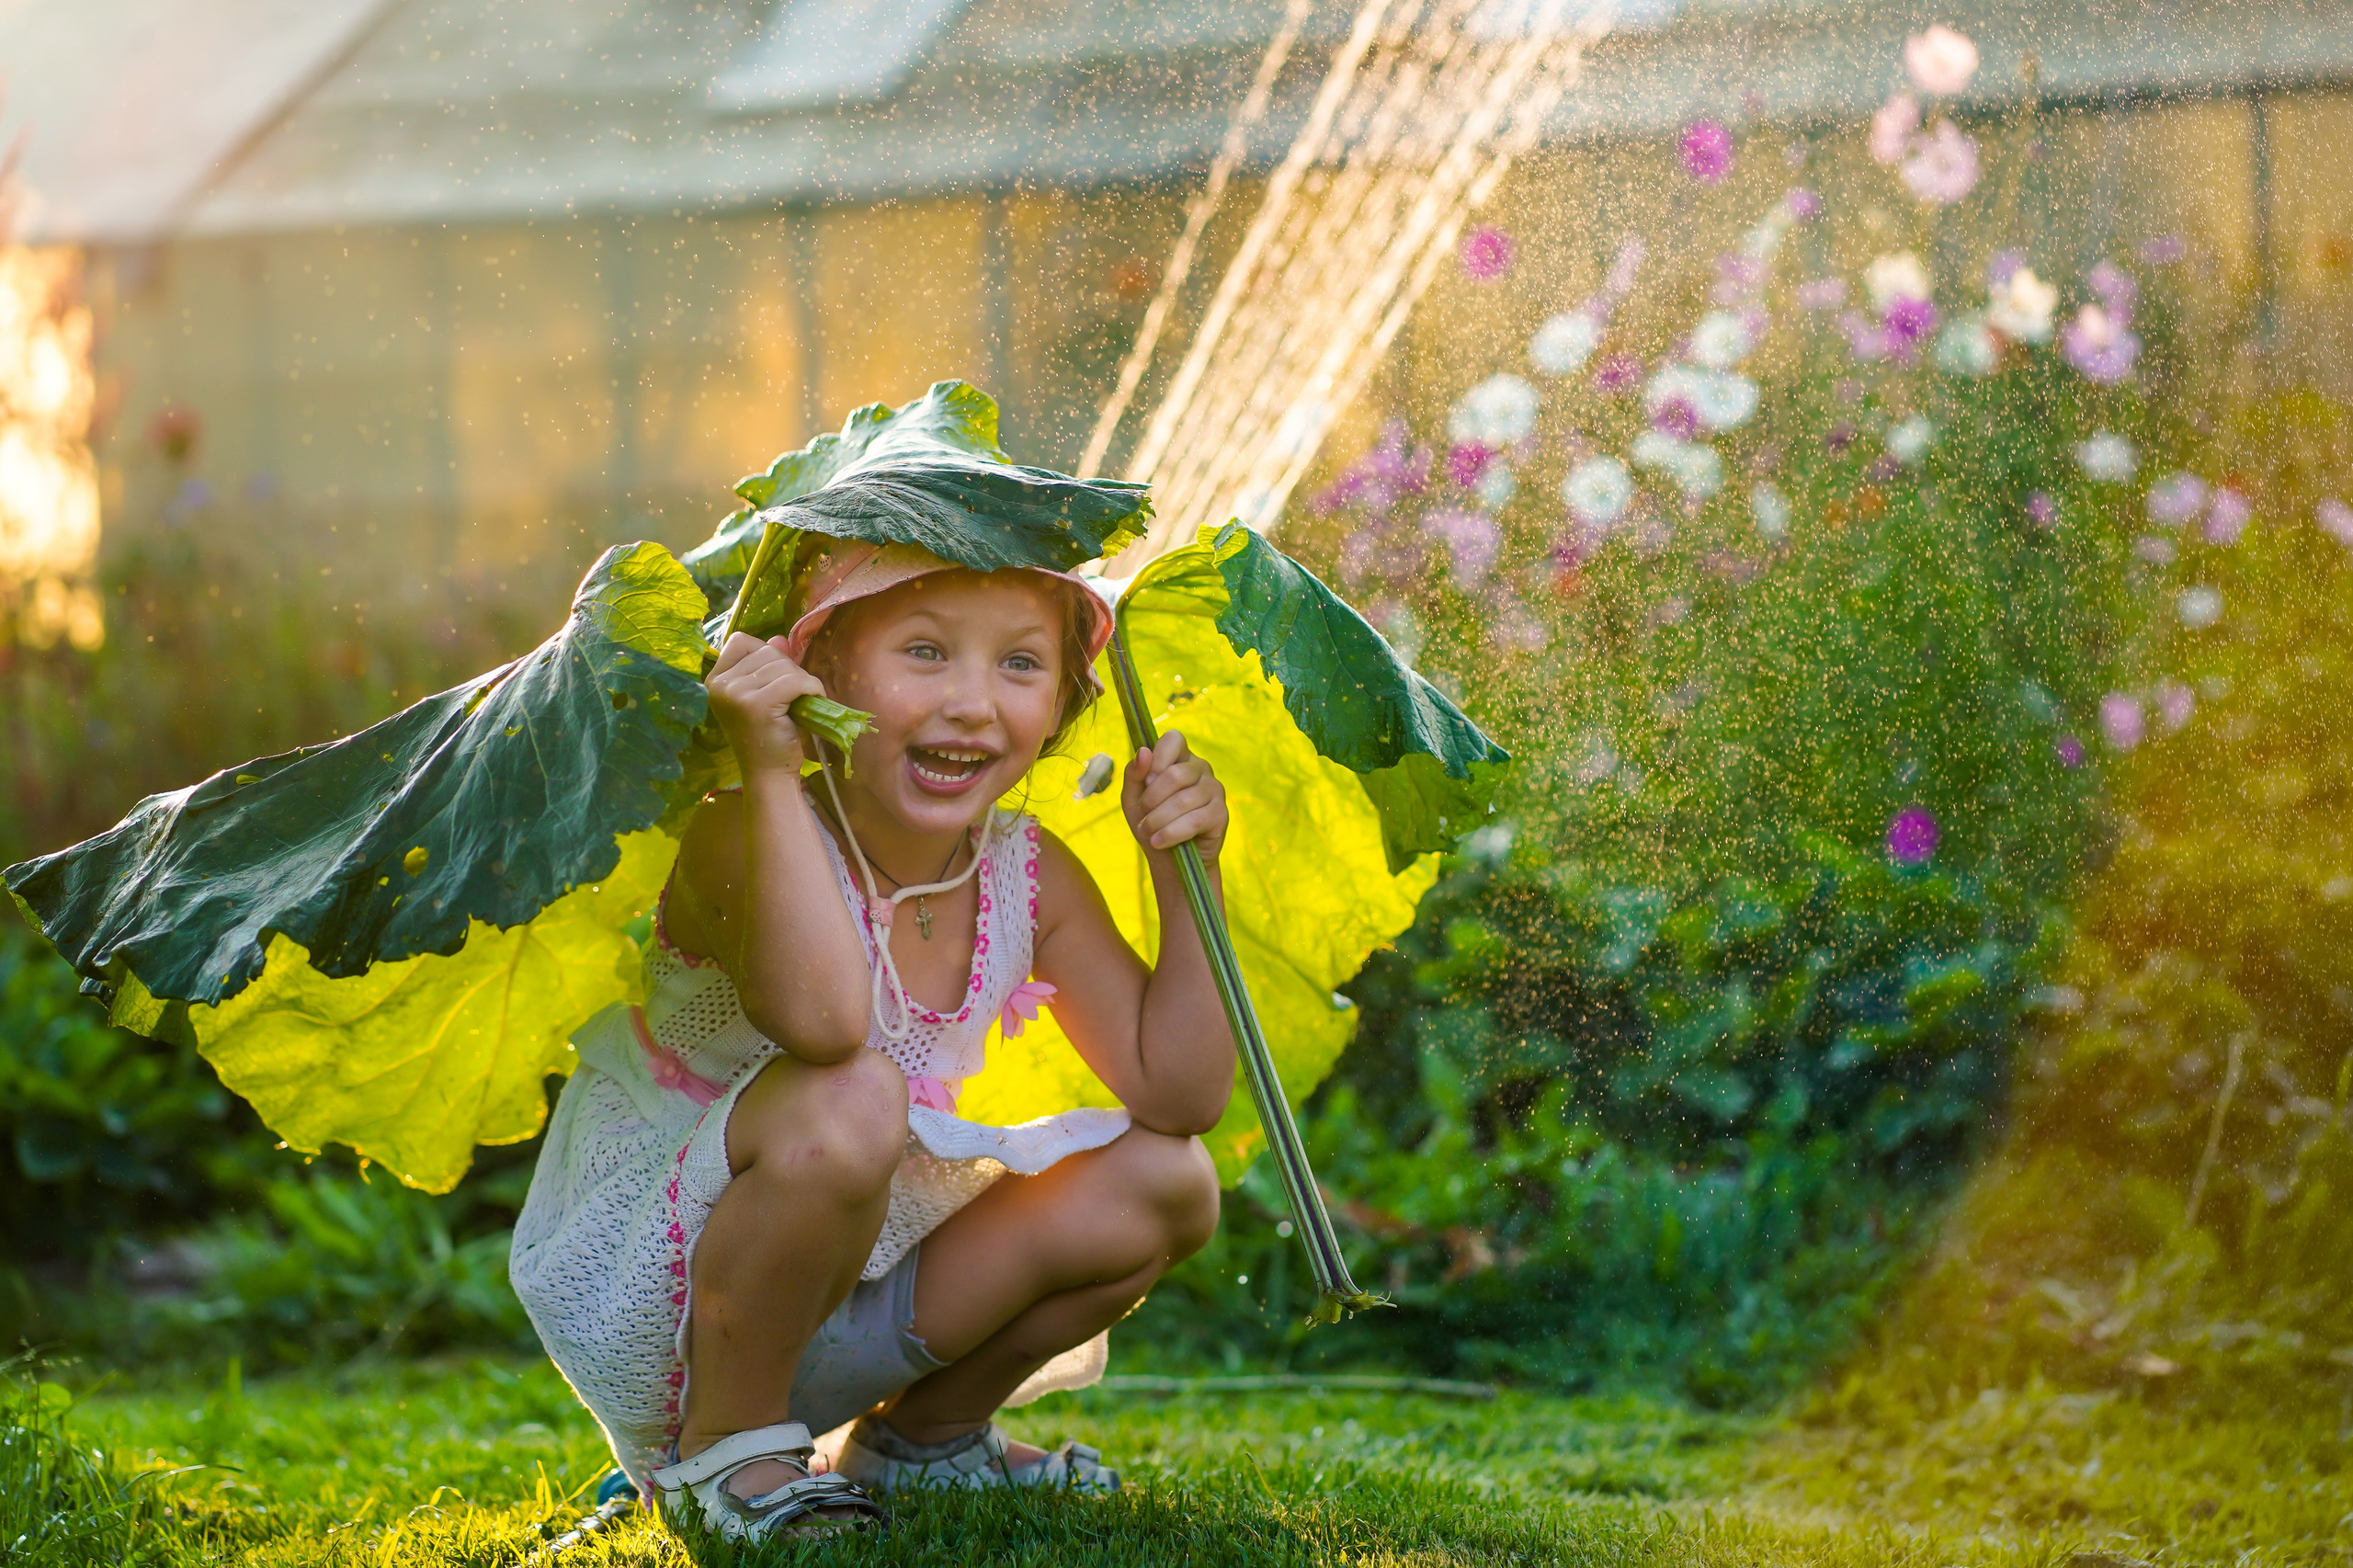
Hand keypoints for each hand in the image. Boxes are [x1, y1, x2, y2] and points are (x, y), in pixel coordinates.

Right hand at [707, 632, 828, 774]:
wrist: (768, 773)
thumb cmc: (767, 735)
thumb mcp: (763, 694)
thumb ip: (768, 664)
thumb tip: (779, 637)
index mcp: (714, 680)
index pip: (740, 641)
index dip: (765, 653)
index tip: (774, 679)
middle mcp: (720, 685)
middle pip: (767, 651)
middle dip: (789, 670)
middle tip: (792, 698)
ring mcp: (736, 693)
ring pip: (783, 665)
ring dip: (802, 681)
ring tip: (800, 703)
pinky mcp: (757, 704)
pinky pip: (795, 681)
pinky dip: (811, 688)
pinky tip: (811, 703)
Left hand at [1122, 730, 1226, 863]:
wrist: (1169, 860)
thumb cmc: (1151, 823)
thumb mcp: (1133, 798)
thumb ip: (1134, 774)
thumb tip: (1143, 752)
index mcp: (1180, 758)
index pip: (1173, 739)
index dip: (1157, 759)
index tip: (1146, 781)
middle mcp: (1200, 769)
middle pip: (1175, 774)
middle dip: (1151, 799)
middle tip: (1142, 815)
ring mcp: (1214, 790)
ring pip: (1183, 800)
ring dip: (1157, 820)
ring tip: (1147, 832)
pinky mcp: (1220, 814)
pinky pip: (1194, 820)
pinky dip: (1171, 833)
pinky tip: (1159, 842)